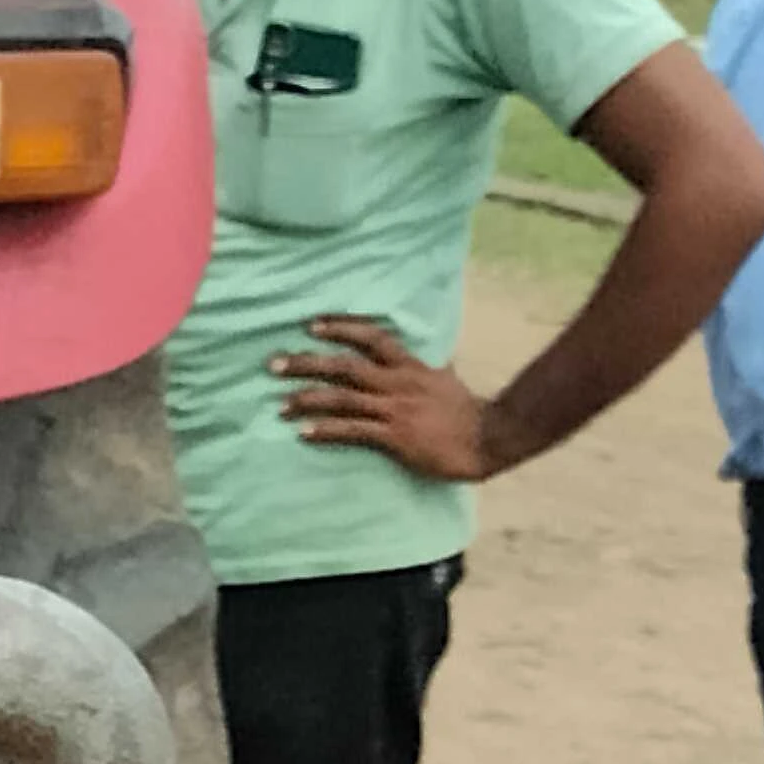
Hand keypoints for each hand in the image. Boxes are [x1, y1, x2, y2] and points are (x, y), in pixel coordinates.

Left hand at [272, 310, 493, 480]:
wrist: (489, 438)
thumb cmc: (466, 411)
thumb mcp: (445, 378)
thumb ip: (429, 366)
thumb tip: (431, 355)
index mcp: (410, 366)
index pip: (371, 337)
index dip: (340, 327)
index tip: (311, 324)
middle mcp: (398, 383)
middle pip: (345, 365)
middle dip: (307, 363)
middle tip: (274, 363)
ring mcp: (395, 410)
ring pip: (342, 399)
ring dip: (307, 400)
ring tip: (280, 403)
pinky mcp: (395, 437)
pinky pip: (353, 431)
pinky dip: (326, 430)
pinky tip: (303, 433)